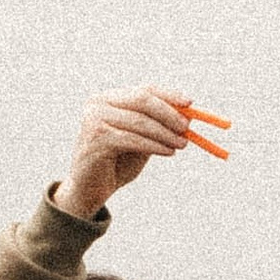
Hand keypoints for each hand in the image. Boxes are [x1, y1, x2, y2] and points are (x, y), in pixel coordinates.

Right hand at [54, 88, 203, 219]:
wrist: (90, 189)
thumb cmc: (117, 162)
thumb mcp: (142, 139)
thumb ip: (159, 126)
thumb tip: (188, 116)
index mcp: (108, 98)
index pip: (144, 90)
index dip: (169, 95)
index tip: (190, 103)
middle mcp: (98, 103)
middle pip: (142, 100)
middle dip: (168, 113)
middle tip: (186, 127)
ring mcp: (94, 119)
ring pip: (140, 121)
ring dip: (165, 133)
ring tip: (182, 144)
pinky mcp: (97, 138)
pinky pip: (134, 139)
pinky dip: (155, 145)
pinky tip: (169, 152)